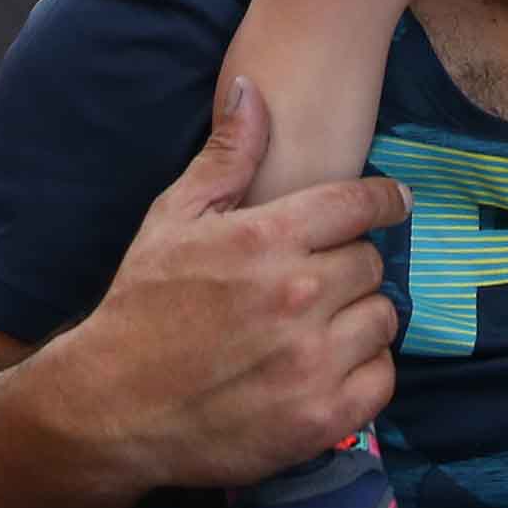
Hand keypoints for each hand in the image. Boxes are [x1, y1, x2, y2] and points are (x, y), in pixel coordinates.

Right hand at [45, 77, 406, 492]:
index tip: (393, 202)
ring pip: (382, 320)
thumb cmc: (143, 304)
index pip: (357, 205)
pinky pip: (381, 380)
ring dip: (359, 317)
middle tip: (321, 277)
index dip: (383, 199)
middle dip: (351, 263)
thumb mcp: (173, 218)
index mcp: (265, 239)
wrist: (114, 407)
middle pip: (371, 262)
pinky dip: (364, 372)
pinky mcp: (321, 418)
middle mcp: (297, 295)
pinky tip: (329, 366)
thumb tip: (254, 89)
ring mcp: (312, 362)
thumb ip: (226, 156)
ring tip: (324, 323)